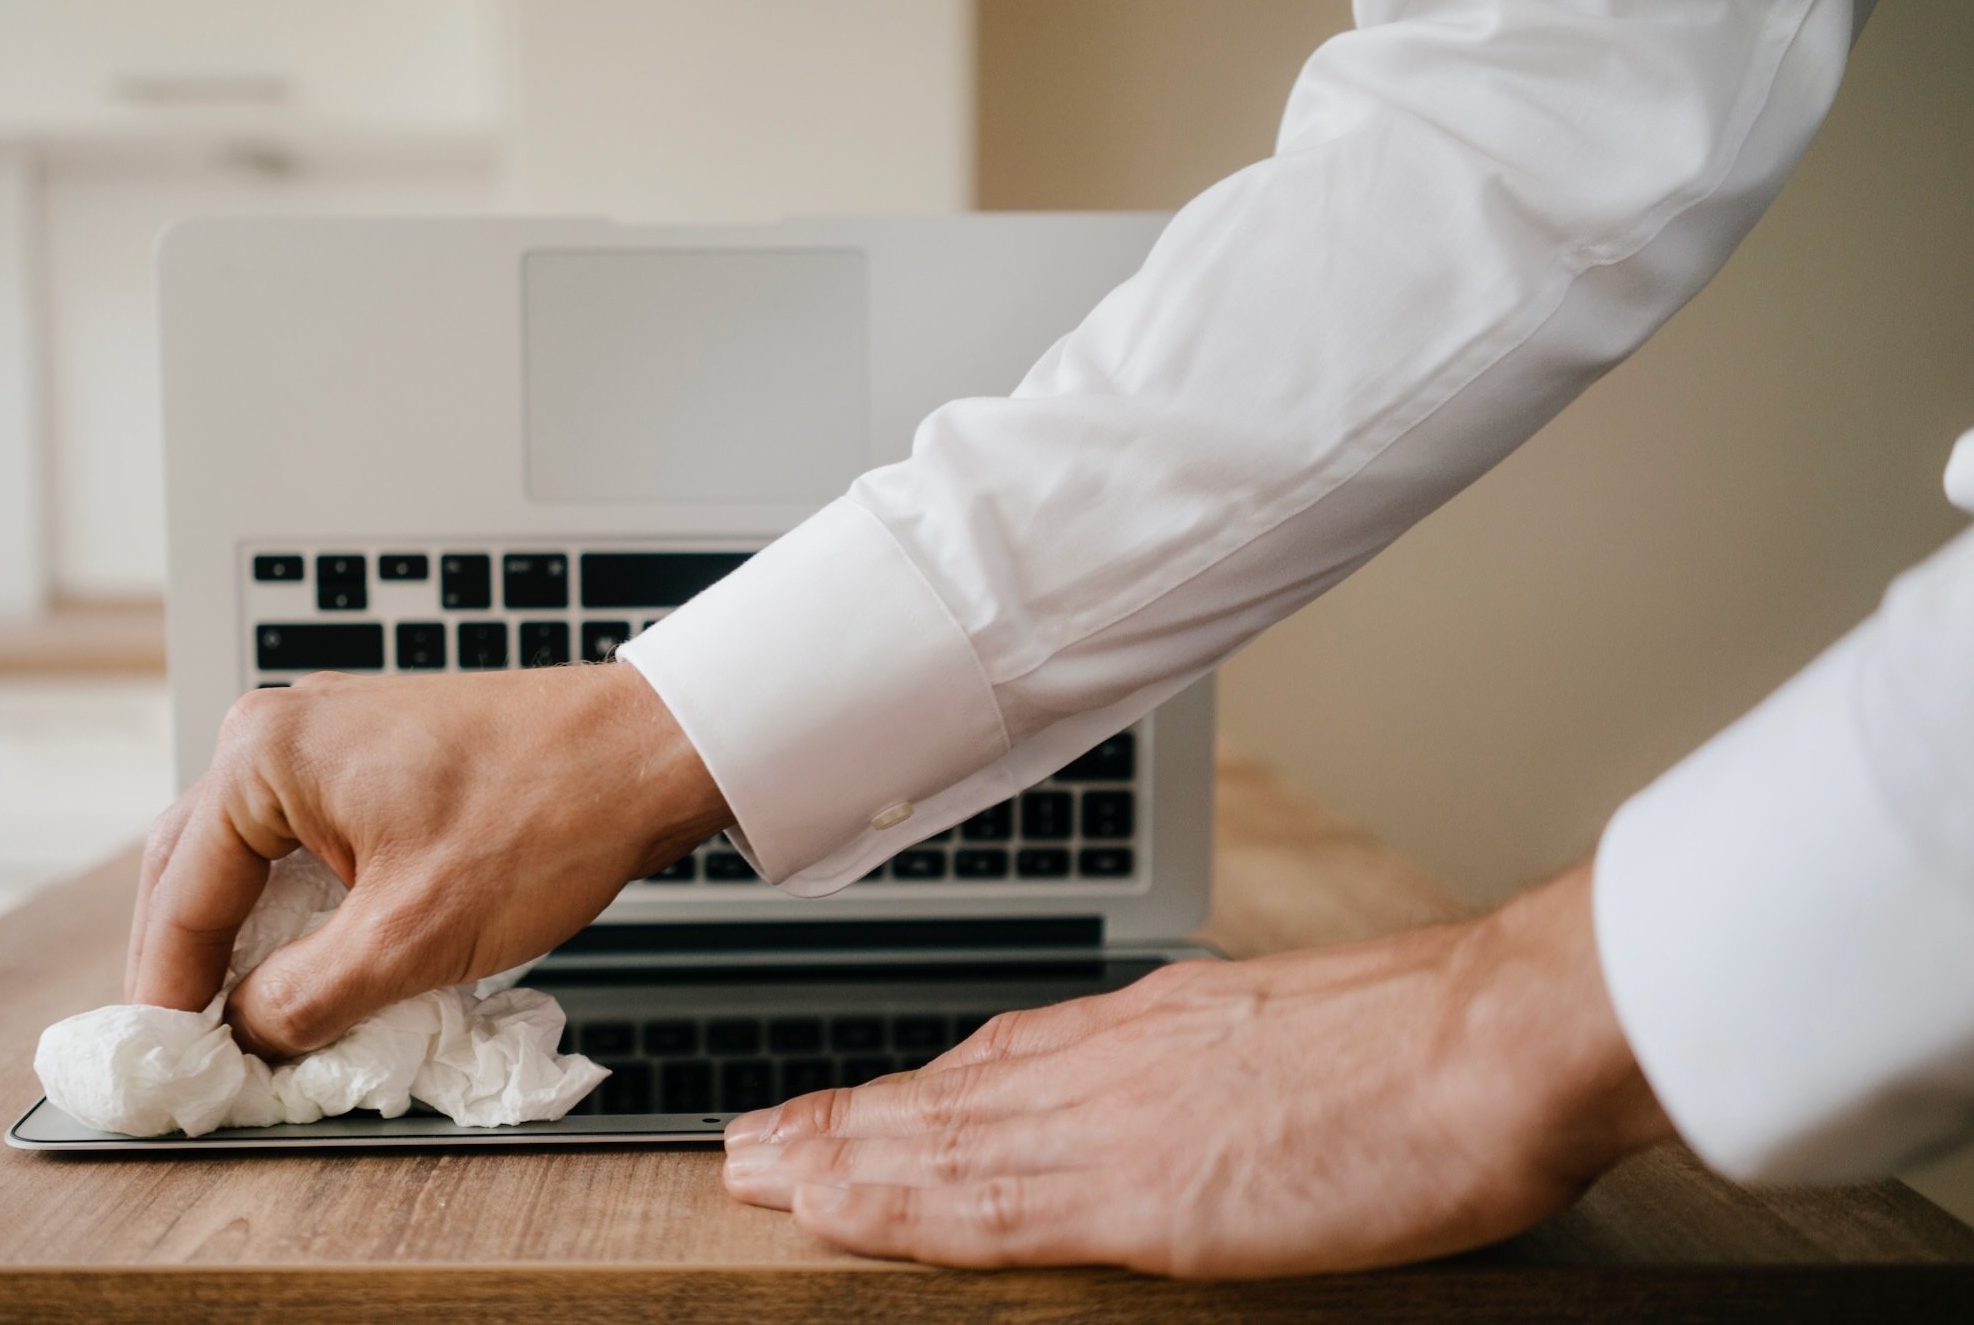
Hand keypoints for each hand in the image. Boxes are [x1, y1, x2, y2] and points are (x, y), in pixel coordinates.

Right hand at [125, 663, 729, 1057]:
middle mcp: (280, 733)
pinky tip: (307, 971)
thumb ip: (306, 998)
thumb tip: (248, 1037)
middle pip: (194, 872)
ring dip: (240, 942)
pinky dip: (292, 913)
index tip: (164, 1070)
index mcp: (264, 756)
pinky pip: (298, 848)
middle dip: (189, 967)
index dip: (168, 996)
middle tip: (188, 1058)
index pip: (181, 897)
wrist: (647, 756)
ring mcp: (326, 742)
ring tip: (242, 1028)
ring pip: (247, 862)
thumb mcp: (410, 937)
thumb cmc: (548, 816)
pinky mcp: (371, 763)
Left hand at [719, 864, 1673, 1275]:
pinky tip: (832, 1214)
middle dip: (841, 1130)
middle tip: (750, 1147)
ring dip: (837, 1166)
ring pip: (937, 1150)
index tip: (847, 1111)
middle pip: (943, 1103)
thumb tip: (1193, 1091)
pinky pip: (983, 1208)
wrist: (1490, 1042)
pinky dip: (894, 1211)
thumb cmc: (1429, 1043)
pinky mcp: (1136, 1198)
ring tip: (756, 1177)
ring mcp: (1113, 1128)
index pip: (998, 1063)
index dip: (910, 1095)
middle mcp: (1109, 1067)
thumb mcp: (1298, 1027)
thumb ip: (1223, 1060)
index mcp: (1153, 1029)